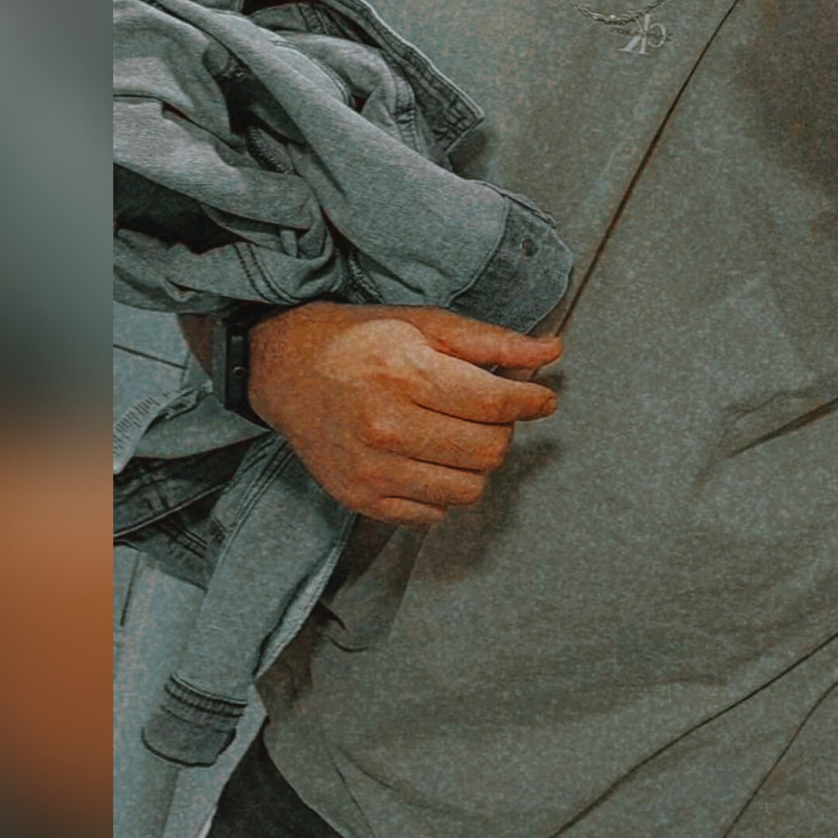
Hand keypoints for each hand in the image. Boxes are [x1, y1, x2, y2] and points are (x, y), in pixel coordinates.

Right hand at [248, 303, 559, 526]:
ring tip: (461, 435)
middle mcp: (385, 427)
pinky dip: (445, 488)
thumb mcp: (427, 324)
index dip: (532, 403)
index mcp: (405, 375)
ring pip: (468, 490)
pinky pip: (434, 513)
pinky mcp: (360, 500)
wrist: (285, 369)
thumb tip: (552, 352)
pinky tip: (430, 457)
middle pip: (488, 451)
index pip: (495, 405)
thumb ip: (493, 341)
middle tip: (491, 411)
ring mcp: (370, 471)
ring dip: (478, 464)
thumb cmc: (362, 340)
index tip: (543, 399)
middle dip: (504, 430)